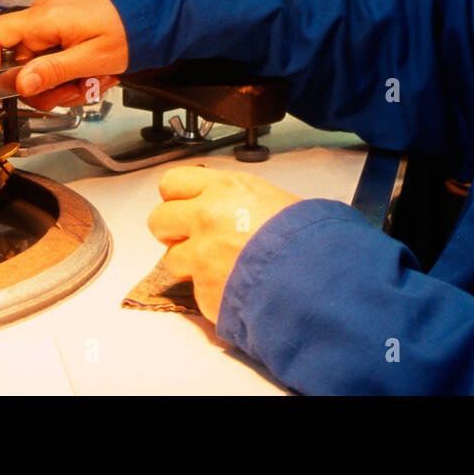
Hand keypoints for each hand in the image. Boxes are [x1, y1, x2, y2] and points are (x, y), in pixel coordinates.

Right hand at [0, 0, 127, 110]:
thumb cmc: (126, 31)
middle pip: (17, 65)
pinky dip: (70, 76)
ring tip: (91, 82)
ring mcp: (49, 27)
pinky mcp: (61, 34)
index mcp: (41, 20)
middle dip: (44, 88)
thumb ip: (52, 71)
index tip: (9, 90)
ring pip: (37, 69)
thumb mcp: (90, 58)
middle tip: (72, 92)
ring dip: (62, 85)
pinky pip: (53, 63)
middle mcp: (40, 20)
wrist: (148, 17)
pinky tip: (92, 75)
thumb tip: (20, 84)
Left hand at [147, 165, 301, 323]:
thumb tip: (228, 206)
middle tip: (194, 237)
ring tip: (221, 266)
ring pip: (172, 260)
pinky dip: (211, 292)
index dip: (177, 196)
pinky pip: (195, 291)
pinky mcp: (204, 291)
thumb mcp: (272, 198)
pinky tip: (234, 287)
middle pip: (158, 220)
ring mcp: (200, 257)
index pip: (171, 182)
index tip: (185, 205)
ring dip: (191, 265)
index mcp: (223, 189)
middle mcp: (204, 219)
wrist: (314, 276)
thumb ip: (237, 199)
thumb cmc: (305, 237)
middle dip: (172, 231)